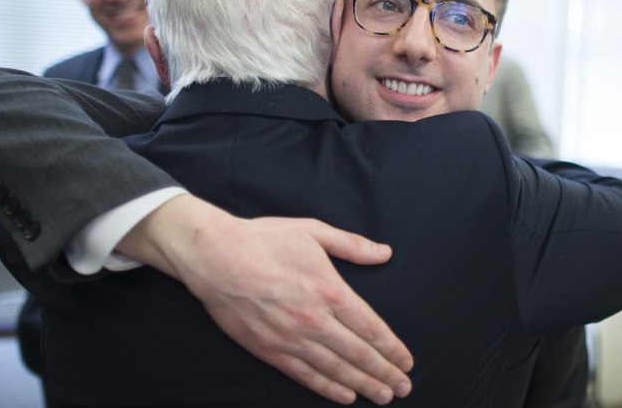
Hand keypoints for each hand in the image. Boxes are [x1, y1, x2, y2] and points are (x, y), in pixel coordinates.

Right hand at [118, 194, 412, 404]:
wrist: (215, 257)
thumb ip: (351, 245)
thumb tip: (385, 253)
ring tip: (382, 396)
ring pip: (335, 369)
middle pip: (358, 353)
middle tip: (403, 387)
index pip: (370, 326)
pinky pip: (305, 375)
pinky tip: (345, 397)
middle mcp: (314, 319)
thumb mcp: (312, 231)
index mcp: (329, 289)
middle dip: (384, 372)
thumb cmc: (264, 240)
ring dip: (362, 385)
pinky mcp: (269, 350)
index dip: (391, 347)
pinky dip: (327, 388)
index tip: (406, 360)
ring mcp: (290, 338)